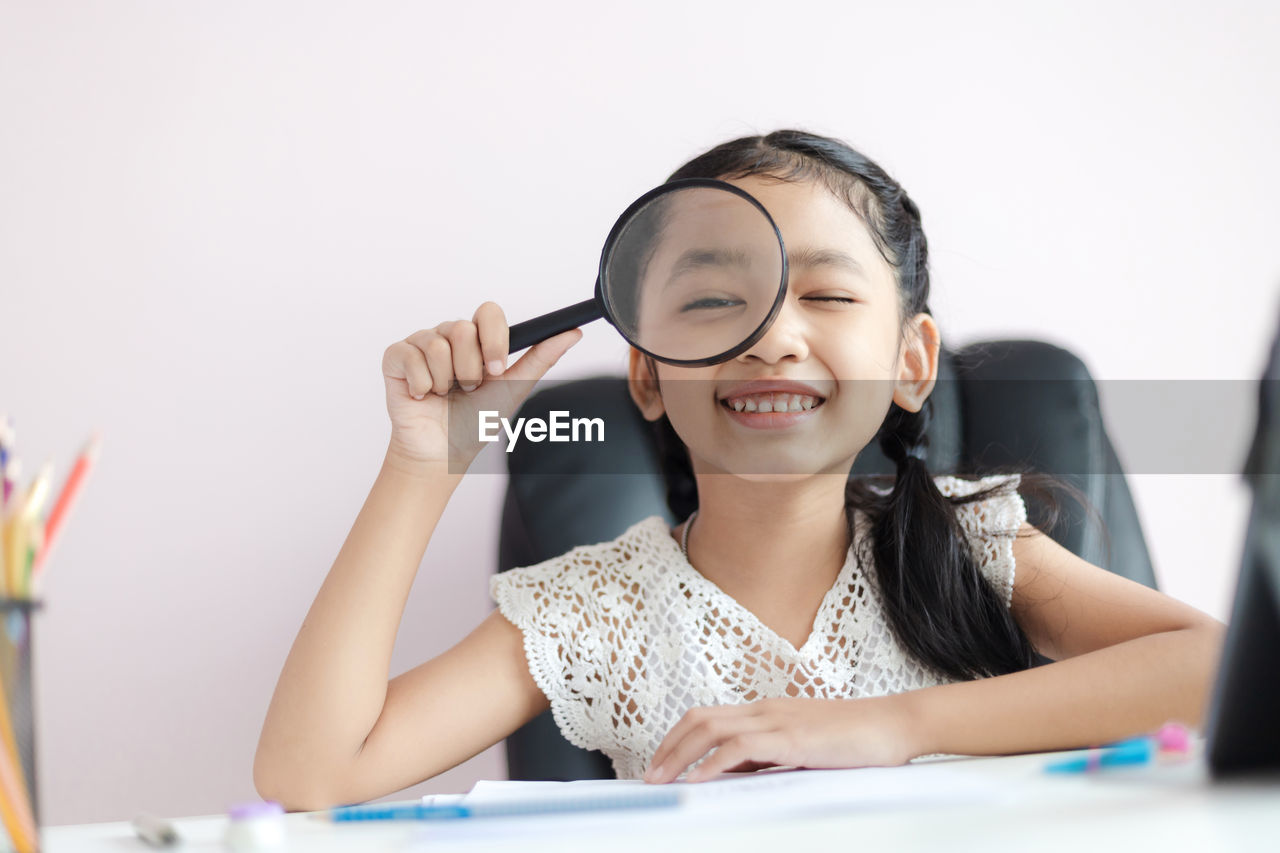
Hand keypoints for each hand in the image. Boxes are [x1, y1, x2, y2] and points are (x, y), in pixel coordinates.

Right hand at [381, 301, 581, 469]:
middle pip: (461, 328)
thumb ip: (541, 358)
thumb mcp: (514, 388)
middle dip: (469, 368)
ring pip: (436, 344)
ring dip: (445, 380)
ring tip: (446, 394)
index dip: (493, 338)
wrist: (445, 452)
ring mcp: (421, 344)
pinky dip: (421, 383)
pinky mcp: (396, 357)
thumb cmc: (476, 420)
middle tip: (468, 388)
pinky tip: (423, 395)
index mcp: (478, 340)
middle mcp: (449, 336)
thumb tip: (573, 333)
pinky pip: (409, 355)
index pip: (488, 312)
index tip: (496, 369)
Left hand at [642, 695, 920, 783]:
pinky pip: (740, 747)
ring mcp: (777, 720)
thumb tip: (736, 776)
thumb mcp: (803, 749)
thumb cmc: (856, 740)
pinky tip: (698, 781)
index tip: (661, 764)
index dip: (678, 739)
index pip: (708, 717)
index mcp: (766, 711)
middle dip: (668, 747)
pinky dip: (712, 764)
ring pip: (711, 728)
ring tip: (661, 780)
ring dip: (680, 755)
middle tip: (649, 777)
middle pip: (699, 719)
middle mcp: (765, 710)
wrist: (895, 724)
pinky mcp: (791, 737)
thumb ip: (770, 757)